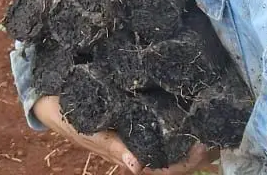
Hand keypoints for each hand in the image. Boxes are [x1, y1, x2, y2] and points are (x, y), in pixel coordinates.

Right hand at [33, 96, 217, 173]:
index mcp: (131, 155)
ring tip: (209, 113)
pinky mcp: (137, 111)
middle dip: (198, 146)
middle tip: (215, 126)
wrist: (51, 99)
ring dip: (191, 129)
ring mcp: (140, 128)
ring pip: (172, 137)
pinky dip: (177, 112)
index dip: (187, 161)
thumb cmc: (70, 118)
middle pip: (176, 154)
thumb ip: (111, 146)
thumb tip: (136, 166)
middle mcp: (140, 143)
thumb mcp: (88, 131)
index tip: (203, 145)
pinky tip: (189, 98)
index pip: (166, 167)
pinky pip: (161, 117)